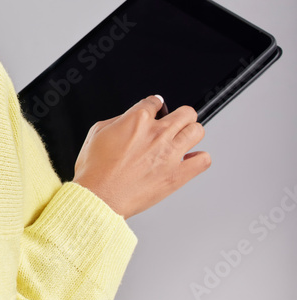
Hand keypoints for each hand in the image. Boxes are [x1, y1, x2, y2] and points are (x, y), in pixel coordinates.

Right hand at [71, 94, 210, 218]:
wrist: (98, 198)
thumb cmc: (95, 171)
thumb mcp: (97, 133)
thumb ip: (117, 120)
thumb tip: (128, 118)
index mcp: (137, 120)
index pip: (156, 102)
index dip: (155, 107)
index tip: (155, 112)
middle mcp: (158, 134)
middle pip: (186, 112)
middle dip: (179, 116)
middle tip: (173, 124)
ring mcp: (170, 154)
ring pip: (197, 130)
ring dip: (190, 133)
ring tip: (182, 140)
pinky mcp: (177, 175)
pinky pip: (203, 160)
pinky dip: (199, 158)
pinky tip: (190, 160)